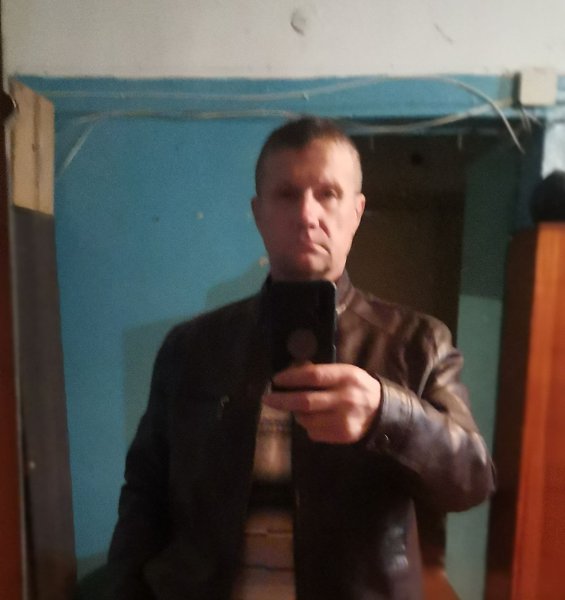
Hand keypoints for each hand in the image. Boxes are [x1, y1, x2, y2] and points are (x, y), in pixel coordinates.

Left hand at [262, 363, 380, 443]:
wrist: (381, 411)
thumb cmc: (356, 387)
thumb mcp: (344, 372)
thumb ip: (320, 372)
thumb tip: (290, 372)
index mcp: (345, 377)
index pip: (313, 376)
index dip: (291, 378)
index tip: (276, 380)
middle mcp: (345, 399)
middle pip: (305, 401)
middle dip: (282, 400)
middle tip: (267, 399)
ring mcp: (343, 419)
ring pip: (306, 419)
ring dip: (297, 413)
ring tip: (300, 407)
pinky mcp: (342, 435)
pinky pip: (313, 432)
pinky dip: (308, 425)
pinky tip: (316, 419)